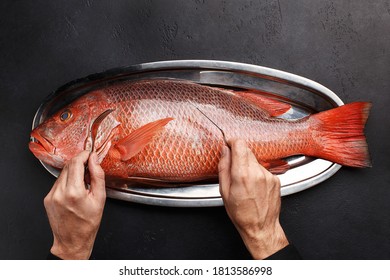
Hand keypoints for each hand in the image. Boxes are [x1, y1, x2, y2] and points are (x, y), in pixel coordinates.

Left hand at [44, 151, 105, 259]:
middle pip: (68, 166)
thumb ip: (97, 176)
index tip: (90, 154)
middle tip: (89, 166)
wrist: (72, 241)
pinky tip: (75, 190)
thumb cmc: (88, 223)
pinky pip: (58, 182)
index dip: (84, 155)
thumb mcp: (100, 199)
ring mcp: (51, 195)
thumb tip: (94, 159)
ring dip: (73, 171)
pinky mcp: (47, 198)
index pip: (76, 163)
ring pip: (62, 173)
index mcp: (74, 192)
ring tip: (83, 182)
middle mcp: (60, 192)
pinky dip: (67, 181)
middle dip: (79, 162)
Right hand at [218, 139, 288, 258]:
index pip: (240, 144)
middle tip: (234, 168)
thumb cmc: (241, 213)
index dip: (233, 142)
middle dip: (239, 155)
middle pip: (247, 151)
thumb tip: (224, 151)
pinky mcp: (276, 179)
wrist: (260, 227)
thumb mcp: (224, 191)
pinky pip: (263, 169)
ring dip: (248, 166)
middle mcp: (257, 172)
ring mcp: (268, 175)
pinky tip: (254, 187)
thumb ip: (224, 167)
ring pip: (255, 160)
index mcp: (242, 174)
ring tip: (245, 182)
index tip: (229, 144)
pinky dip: (257, 173)